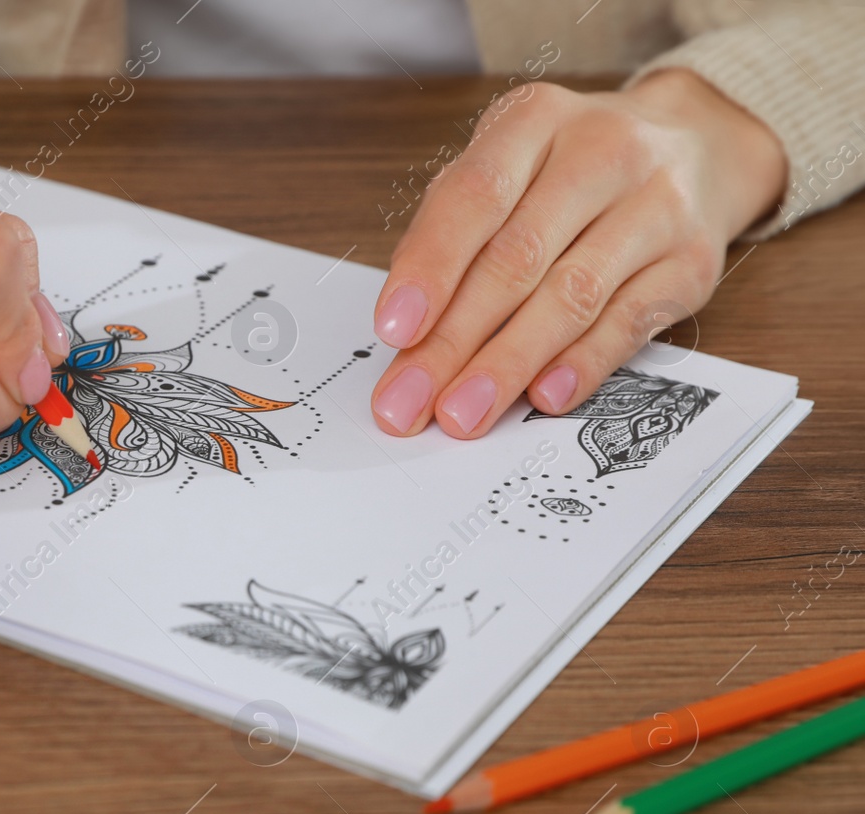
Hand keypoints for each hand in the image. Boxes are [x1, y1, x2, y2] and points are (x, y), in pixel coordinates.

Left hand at [368, 70, 785, 437]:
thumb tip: (407, 333)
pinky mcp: (693, 262)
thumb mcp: (505, 168)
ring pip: (572, 296)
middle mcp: (604, 153)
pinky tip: (543, 397)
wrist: (698, 144)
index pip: (475, 196)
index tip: (394, 330)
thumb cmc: (569, 169)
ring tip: (462, 413)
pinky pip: (630, 321)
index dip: (430, 267)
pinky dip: (582, 364)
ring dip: (508, 364)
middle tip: (408, 400)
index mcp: (536, 120)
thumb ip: (451, 234)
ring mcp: (658, 206)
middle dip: (452, 341)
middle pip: (517, 258)